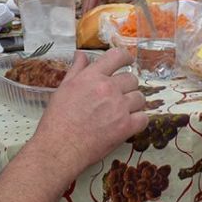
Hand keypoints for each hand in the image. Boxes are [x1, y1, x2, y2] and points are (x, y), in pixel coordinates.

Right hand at [33, 49, 147, 175]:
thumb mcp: (64, 88)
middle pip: (132, 79)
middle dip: (127, 86)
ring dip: (133, 103)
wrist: (59, 147)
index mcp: (93, 76)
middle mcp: (108, 88)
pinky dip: (138, 120)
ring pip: (140, 98)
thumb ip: (76, 69)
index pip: (117, 56)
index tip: (128, 62)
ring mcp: (119, 107)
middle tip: (119, 96)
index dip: (126, 57)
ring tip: (123, 111)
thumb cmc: (58, 119)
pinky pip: (144, 118)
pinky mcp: (125, 126)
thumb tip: (81, 54)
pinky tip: (129, 123)